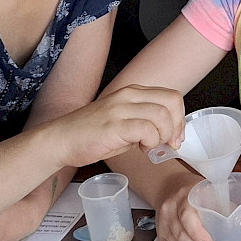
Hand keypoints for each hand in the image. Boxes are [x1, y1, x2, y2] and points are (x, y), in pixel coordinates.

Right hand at [53, 85, 185, 165]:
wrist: (60, 140)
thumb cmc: (90, 135)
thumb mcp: (123, 122)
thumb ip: (145, 123)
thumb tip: (169, 134)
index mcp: (132, 92)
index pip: (171, 97)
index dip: (179, 118)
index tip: (176, 137)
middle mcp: (128, 95)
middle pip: (172, 102)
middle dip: (176, 127)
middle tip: (168, 144)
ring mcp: (121, 108)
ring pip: (162, 116)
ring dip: (162, 136)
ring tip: (148, 146)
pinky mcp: (114, 124)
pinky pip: (147, 129)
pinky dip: (150, 142)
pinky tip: (140, 148)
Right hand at [155, 175, 216, 240]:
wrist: (169, 186)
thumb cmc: (193, 189)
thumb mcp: (211, 191)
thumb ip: (227, 206)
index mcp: (185, 196)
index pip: (187, 216)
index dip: (197, 233)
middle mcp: (171, 209)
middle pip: (181, 235)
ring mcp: (164, 221)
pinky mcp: (161, 232)